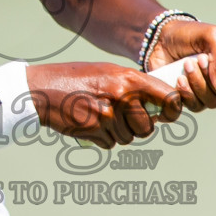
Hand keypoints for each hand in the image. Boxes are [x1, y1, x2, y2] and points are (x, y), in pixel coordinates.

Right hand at [26, 62, 181, 148]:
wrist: (43, 90)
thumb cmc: (77, 78)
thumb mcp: (108, 72)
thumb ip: (133, 86)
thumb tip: (156, 105)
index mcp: (129, 79)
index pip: (167, 99)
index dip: (172, 110)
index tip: (167, 114)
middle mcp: (122, 97)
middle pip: (147, 127)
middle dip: (137, 127)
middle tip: (121, 116)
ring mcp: (108, 116)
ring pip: (128, 138)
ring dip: (118, 132)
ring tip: (100, 115)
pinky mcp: (95, 131)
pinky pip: (110, 143)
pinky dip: (102, 138)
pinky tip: (90, 122)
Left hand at [144, 19, 215, 110]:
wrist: (161, 39)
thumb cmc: (190, 34)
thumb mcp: (211, 34)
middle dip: (214, 80)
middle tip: (200, 59)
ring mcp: (212, 93)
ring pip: (213, 103)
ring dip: (198, 83)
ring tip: (187, 64)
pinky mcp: (192, 99)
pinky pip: (195, 107)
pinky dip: (186, 93)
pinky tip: (179, 79)